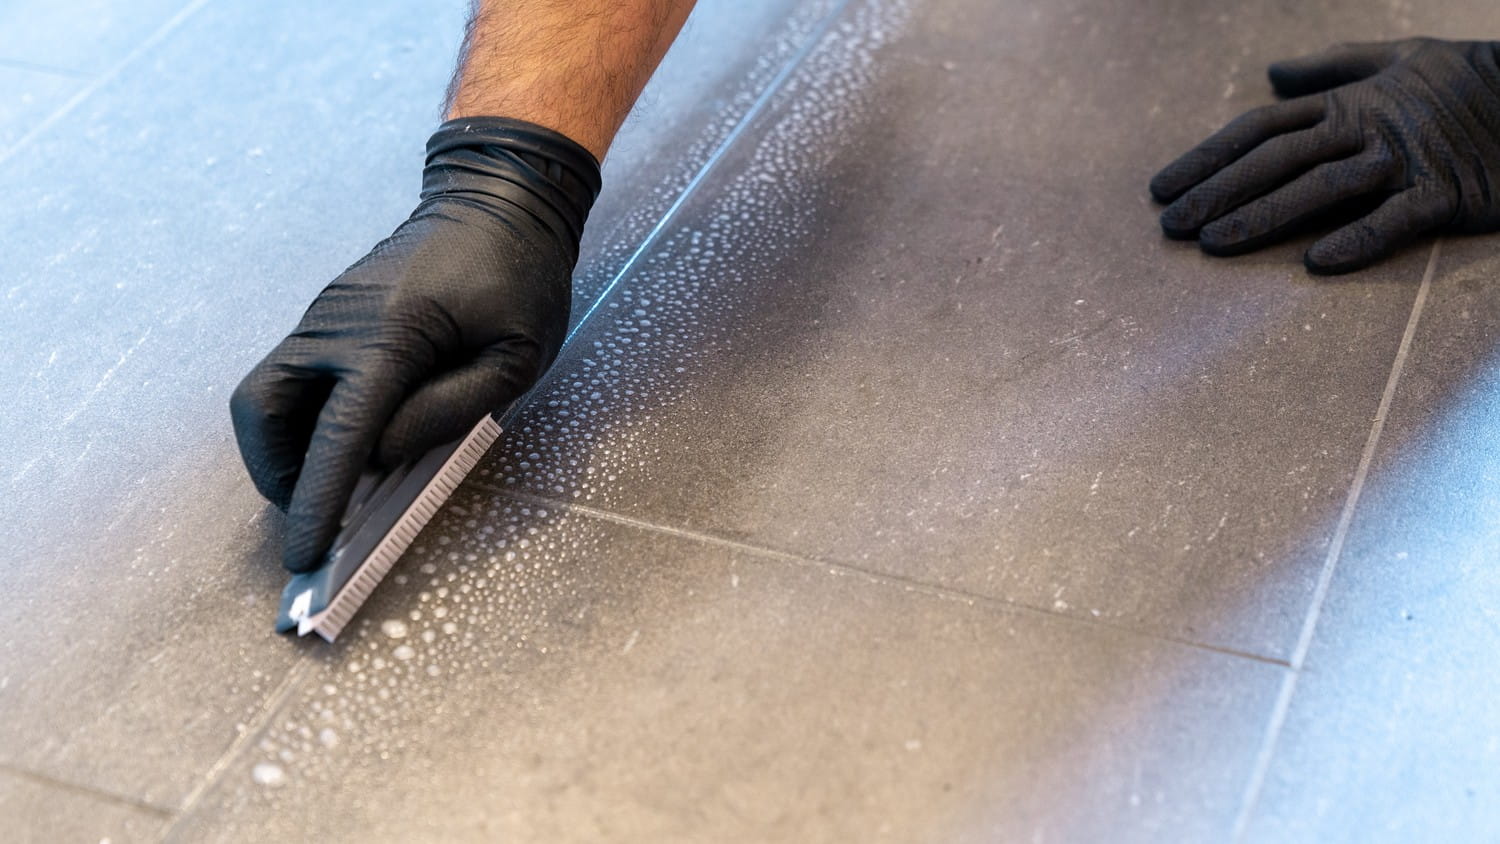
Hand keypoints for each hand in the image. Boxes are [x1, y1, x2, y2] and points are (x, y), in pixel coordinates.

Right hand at [231, 117, 599, 571]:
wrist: (498, 198)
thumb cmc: (521, 276)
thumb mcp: (516, 355)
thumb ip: (453, 409)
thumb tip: (383, 454)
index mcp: (390, 333)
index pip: (340, 433)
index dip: (317, 498)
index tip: (304, 552)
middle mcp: (337, 323)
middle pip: (263, 411)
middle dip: (277, 475)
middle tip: (314, 515)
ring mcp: (324, 314)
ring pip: (264, 395)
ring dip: (281, 448)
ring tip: (328, 483)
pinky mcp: (327, 314)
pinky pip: (292, 375)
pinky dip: (301, 419)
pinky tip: (344, 439)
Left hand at [1150, 38, 1499, 272]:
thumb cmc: (1466, 80)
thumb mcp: (1397, 57)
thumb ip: (1331, 67)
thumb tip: (1272, 74)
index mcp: (1348, 102)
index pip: (1260, 128)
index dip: (1208, 157)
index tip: (1162, 189)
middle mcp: (1365, 128)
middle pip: (1277, 159)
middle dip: (1219, 192)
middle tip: (1170, 226)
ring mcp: (1404, 161)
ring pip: (1322, 187)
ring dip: (1265, 215)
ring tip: (1215, 243)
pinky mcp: (1446, 193)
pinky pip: (1396, 219)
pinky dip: (1359, 238)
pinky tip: (1317, 262)